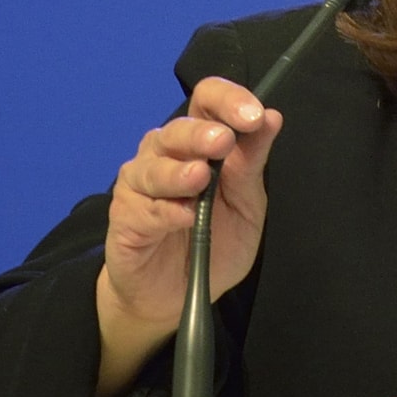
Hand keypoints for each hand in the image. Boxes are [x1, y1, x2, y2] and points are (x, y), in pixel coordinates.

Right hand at [92, 75, 278, 396]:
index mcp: (198, 142)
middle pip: (177, 128)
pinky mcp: (125, 218)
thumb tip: (271, 119)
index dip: (228, 100)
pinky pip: (143, 209)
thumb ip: (252, 165)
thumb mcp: (246, 206)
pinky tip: (184, 218)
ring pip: (154, 165)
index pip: (206, 102)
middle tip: (223, 142)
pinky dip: (165, 212)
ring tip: (199, 178)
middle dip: (202, 133)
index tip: (254, 115)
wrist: (175, 296)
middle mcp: (164, 154)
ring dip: (178, 170)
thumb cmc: (214, 243)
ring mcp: (140, 184)